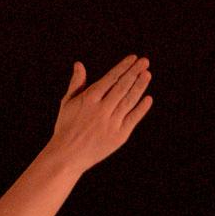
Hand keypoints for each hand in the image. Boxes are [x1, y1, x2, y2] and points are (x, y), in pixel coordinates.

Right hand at [47, 55, 153, 170]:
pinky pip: (133, 118)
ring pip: (129, 100)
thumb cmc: (66, 127)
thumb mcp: (67, 104)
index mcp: (88, 99)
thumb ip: (76, 84)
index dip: (123, 67)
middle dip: (134, 72)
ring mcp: (111, 123)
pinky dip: (141, 108)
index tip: (133, 58)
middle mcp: (101, 110)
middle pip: (122, 87)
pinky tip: (148, 98)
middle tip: (144, 62)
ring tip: (147, 74)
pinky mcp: (118, 136)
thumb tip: (79, 64)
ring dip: (139, 86)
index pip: (110, 78)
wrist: (67, 156)